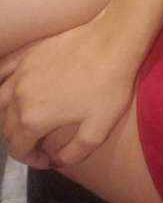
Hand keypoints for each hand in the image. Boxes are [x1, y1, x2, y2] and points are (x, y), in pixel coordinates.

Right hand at [0, 12, 140, 169]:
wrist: (111, 42)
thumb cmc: (107, 87)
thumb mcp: (97, 131)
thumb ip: (73, 153)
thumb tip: (57, 160)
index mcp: (33, 119)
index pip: (19, 148)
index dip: (31, 159)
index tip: (48, 159)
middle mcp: (18, 96)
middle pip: (7, 127)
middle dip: (21, 141)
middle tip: (40, 143)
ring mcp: (20, 73)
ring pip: (0, 102)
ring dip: (8, 117)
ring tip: (25, 121)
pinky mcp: (26, 55)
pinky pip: (3, 73)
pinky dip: (2, 86)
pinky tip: (12, 90)